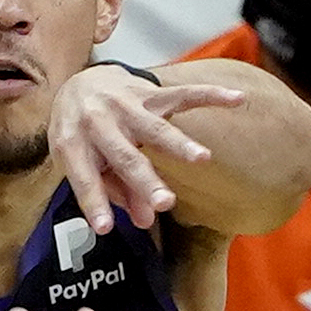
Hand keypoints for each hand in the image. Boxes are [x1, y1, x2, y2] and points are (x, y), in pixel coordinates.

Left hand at [49, 61, 247, 238]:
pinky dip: (211, 95)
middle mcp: (99, 121)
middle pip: (125, 156)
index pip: (84, 177)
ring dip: (180, 144)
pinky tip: (237, 100)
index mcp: (73, 142)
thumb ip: (113, 192)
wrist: (81, 82)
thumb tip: (144, 221)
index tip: (105, 227)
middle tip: (165, 204)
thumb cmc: (82, 133)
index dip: (95, 202)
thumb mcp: (83, 163)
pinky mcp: (150, 93)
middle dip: (146, 181)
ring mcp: (126, 105)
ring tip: (202, 159)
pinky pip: (183, 94)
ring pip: (155, 127)